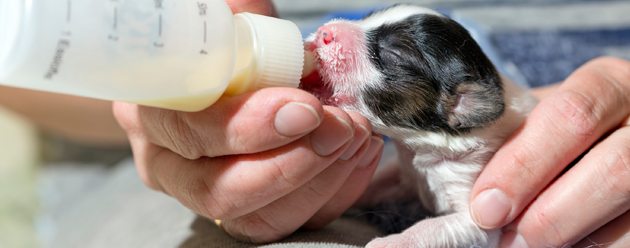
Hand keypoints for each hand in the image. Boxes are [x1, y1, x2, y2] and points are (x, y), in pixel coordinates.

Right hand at [113, 1, 383, 242]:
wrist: (234, 74)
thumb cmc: (227, 43)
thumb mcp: (228, 19)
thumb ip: (240, 21)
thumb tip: (280, 39)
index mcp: (153, 111)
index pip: (188, 132)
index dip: (245, 127)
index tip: (305, 108)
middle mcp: (171, 165)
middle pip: (220, 191)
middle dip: (292, 165)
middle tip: (341, 128)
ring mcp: (210, 194)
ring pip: (259, 219)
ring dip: (320, 181)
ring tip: (356, 135)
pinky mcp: (253, 211)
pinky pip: (294, 221)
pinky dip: (336, 191)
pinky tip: (357, 155)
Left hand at [468, 57, 629, 246]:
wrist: (599, 145)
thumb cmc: (553, 134)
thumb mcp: (535, 119)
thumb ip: (503, 135)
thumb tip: (438, 171)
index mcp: (610, 85)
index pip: (571, 116)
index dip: (524, 165)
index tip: (484, 206)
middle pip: (613, 170)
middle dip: (550, 214)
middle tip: (505, 240)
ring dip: (570, 240)